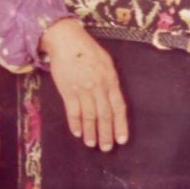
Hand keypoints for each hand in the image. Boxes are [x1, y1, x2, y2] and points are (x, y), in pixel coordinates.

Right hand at [41, 19, 127, 151]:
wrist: (67, 40)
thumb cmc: (88, 50)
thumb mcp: (106, 63)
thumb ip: (111, 82)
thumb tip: (113, 100)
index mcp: (110, 81)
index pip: (118, 108)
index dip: (121, 125)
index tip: (122, 140)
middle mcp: (98, 87)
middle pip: (104, 115)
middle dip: (106, 134)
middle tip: (107, 148)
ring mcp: (82, 90)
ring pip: (89, 116)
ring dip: (91, 132)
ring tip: (91, 144)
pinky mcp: (67, 90)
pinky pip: (73, 111)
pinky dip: (75, 123)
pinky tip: (77, 133)